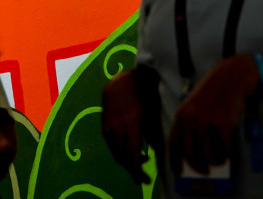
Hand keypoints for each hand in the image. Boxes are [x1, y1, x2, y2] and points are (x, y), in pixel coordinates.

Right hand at [101, 70, 150, 184]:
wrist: (121, 80)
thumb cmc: (143, 94)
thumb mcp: (152, 113)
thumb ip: (154, 134)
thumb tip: (158, 153)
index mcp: (131, 125)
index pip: (132, 156)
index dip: (138, 171)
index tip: (146, 181)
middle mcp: (117, 128)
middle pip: (123, 158)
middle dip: (134, 170)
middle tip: (144, 178)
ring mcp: (108, 127)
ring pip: (116, 153)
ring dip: (127, 161)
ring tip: (142, 160)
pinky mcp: (104, 126)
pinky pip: (112, 146)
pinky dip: (120, 152)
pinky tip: (131, 149)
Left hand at [167, 55, 258, 176]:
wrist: (231, 77)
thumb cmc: (214, 94)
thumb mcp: (195, 106)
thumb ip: (191, 126)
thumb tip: (194, 155)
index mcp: (181, 114)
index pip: (174, 144)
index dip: (175, 162)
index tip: (179, 173)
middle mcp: (191, 119)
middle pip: (190, 154)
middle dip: (197, 167)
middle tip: (204, 172)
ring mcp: (206, 121)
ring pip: (207, 155)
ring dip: (213, 163)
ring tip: (219, 161)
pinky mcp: (222, 124)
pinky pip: (223, 150)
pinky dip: (226, 157)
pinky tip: (228, 154)